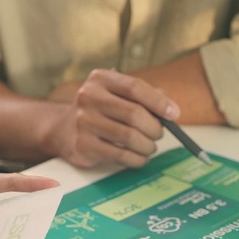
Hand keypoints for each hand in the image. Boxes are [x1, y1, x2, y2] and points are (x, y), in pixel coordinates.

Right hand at [46, 70, 178, 168]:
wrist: (63, 128)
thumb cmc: (101, 110)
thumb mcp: (119, 95)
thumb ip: (146, 97)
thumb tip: (171, 110)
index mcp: (101, 79)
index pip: (135, 87)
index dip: (159, 102)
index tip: (174, 114)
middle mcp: (89, 97)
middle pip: (134, 114)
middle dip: (154, 128)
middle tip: (159, 134)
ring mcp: (83, 122)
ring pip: (129, 137)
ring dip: (147, 146)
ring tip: (149, 147)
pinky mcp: (83, 145)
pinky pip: (120, 155)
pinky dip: (137, 159)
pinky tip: (140, 157)